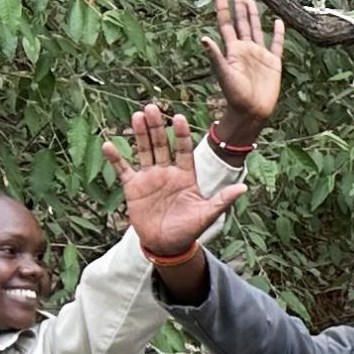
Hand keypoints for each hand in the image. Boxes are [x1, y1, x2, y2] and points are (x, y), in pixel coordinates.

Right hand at [108, 104, 251, 261]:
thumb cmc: (189, 230)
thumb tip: (244, 188)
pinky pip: (123, 169)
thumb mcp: (207, 214)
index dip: (181, 134)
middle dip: (157, 127)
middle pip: (161, 144)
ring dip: (140, 134)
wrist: (167, 245)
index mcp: (185, 175)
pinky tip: (109, 144)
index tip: (179, 118)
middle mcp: (167, 172)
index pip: (184, 150)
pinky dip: (115, 158)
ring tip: (136, 116)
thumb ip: (222, 199)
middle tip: (152, 107)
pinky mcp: (133, 187)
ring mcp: (149, 177)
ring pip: (144, 150)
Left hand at [204, 0, 283, 140]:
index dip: (223, 9)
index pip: (226, 25)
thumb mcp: (224, 74)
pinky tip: (278, 22)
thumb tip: (203, 38)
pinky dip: (278, 33)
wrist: (252, 111)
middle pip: (241, 22)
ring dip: (254, 15)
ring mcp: (259, 55)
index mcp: (233, 50)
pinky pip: (276, 44)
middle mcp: (245, 49)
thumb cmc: (235, 95)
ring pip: (257, 29)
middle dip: (238, 6)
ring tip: (251, 0)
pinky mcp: (273, 63)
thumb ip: (215, 56)